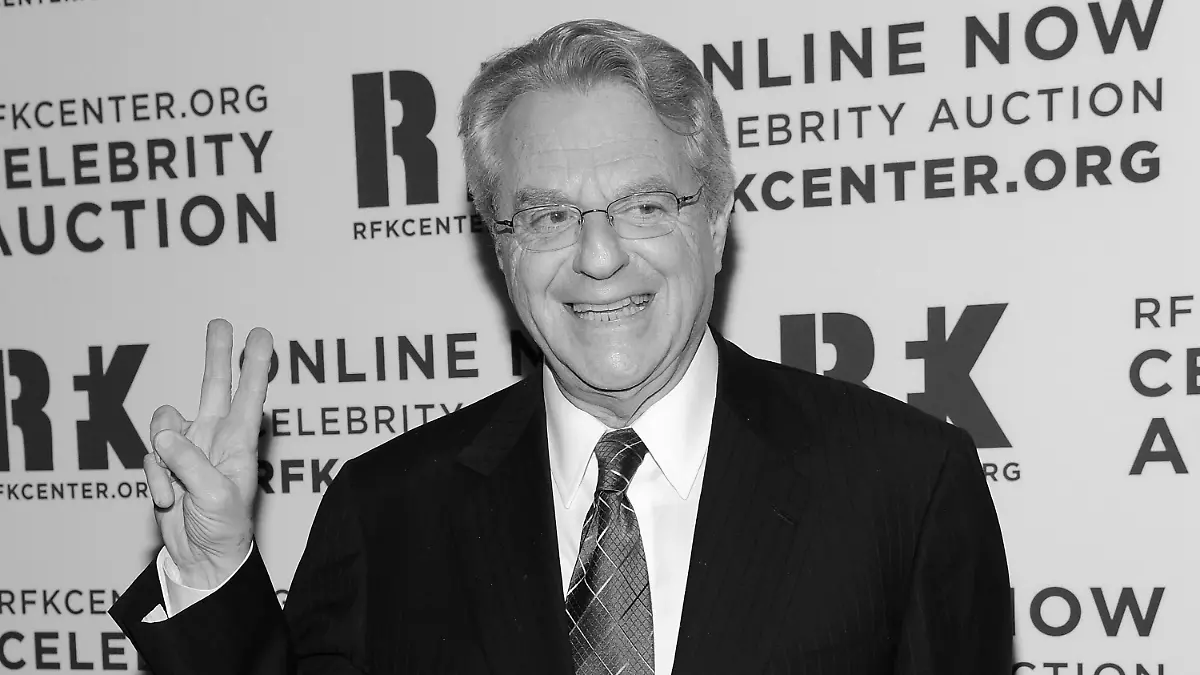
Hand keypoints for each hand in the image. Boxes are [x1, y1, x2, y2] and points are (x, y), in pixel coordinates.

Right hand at [144, 318, 273, 588]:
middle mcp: (216, 437)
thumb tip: (164, 432)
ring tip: (177, 489)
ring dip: (164, 453)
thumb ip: (190, 462)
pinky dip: (155, 480)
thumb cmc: (225, 530)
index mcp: (240, 442)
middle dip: (217, 354)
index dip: (256, 363)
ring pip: (165, 421)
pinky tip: (169, 502)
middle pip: (214, 385)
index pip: (251, 394)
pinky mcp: (165, 464)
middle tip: (221, 323)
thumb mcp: (215, 496)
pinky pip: (149, 456)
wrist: (202, 559)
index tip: (262, 334)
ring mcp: (189, 449)